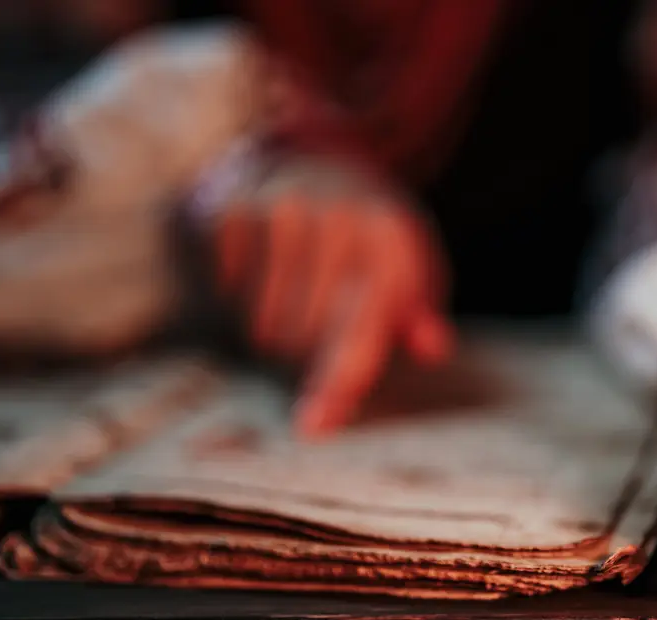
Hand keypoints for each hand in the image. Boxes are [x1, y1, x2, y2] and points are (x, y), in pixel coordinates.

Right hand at [214, 160, 452, 437]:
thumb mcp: (410, 266)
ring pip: (260, 325)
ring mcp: (280, 209)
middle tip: (315, 322)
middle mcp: (336, 220)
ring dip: (270, 329)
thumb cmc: (369, 235)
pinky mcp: (231, 204)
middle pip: (299, 343)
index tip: (311, 427)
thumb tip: (433, 346)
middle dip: (305, 354)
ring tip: (289, 289)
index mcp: (390, 243)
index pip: (359, 331)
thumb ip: (419, 313)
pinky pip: (223, 292)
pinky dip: (234, 294)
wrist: (317, 156)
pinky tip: (257, 265)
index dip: (336, 385)